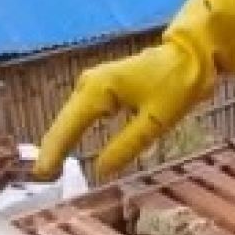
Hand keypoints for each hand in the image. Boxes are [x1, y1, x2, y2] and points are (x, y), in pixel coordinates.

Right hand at [33, 0, 234, 179]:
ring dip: (60, 141)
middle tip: (42, 180)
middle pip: (63, 123)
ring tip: (50, 170)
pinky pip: (82, 114)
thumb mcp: (156, 120)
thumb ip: (126, 145)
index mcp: (99, 90)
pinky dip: (74, 132)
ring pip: (70, 118)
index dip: (52, 153)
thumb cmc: (178, 84)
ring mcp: (94, 83)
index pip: (66, 128)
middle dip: (51, 149)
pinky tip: (68, 149)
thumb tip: (100, 171)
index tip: (41, 177)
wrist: (193, 55)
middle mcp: (89, 84)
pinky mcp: (102, 87)